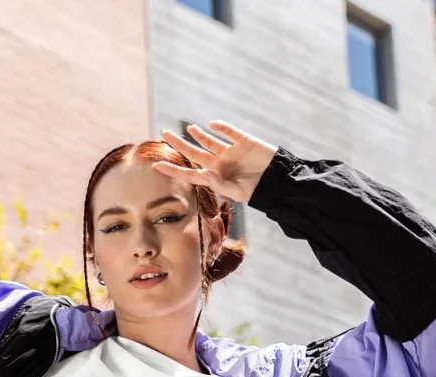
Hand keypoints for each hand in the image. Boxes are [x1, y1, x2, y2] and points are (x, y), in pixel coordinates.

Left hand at [156, 121, 277, 203]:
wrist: (278, 181)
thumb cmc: (257, 190)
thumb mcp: (237, 192)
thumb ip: (219, 184)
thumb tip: (204, 172)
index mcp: (215, 178)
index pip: (189, 173)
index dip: (173, 169)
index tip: (156, 165)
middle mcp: (219, 163)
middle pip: (194, 153)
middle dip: (178, 144)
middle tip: (163, 133)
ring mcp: (230, 151)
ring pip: (209, 141)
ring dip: (198, 134)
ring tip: (187, 128)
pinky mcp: (244, 141)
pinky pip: (230, 132)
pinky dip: (221, 127)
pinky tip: (212, 124)